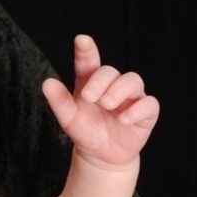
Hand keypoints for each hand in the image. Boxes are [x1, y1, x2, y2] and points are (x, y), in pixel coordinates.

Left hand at [42, 34, 159, 167]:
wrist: (101, 156)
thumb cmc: (85, 131)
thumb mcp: (68, 119)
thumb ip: (59, 101)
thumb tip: (47, 82)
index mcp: (90, 83)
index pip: (89, 62)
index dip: (86, 50)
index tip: (81, 40)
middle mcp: (112, 86)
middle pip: (111, 71)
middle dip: (100, 81)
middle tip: (90, 97)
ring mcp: (131, 97)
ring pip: (133, 80)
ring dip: (119, 90)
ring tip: (107, 104)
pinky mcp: (145, 113)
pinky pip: (149, 104)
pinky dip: (137, 109)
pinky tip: (123, 119)